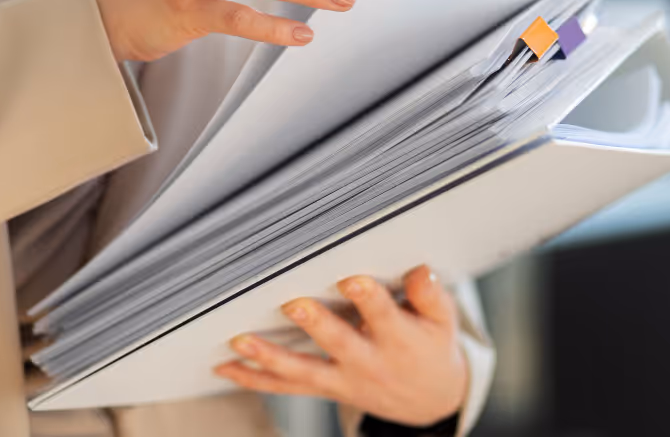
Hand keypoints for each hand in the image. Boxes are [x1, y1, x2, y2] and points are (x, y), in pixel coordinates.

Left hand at [214, 266, 467, 428]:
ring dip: (270, 357)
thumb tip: (419, 270)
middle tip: (293, 305)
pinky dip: (255, 378)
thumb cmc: (432, 346)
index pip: (384, 315)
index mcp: (400, 339)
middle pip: (339, 343)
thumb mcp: (442, 321)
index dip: (369, 298)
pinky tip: (226, 366)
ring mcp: (344, 379)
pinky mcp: (325, 389)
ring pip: (303, 371)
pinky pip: (286, 387)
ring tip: (240, 341)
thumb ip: (429, 295)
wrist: (430, 400)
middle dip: (316, 324)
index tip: (352, 279)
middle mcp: (369, 362)